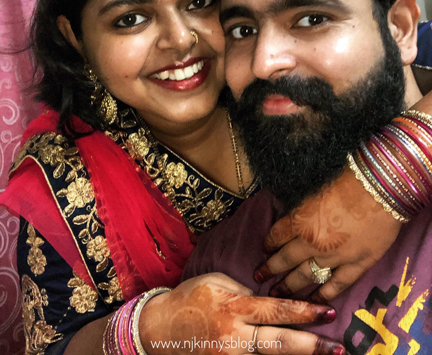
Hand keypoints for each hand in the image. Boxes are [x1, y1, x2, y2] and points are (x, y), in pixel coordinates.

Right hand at [139, 272, 344, 354]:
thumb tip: (271, 301)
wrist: (159, 329)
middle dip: (312, 346)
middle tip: (339, 348)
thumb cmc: (190, 298)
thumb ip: (246, 293)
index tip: (327, 312)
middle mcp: (234, 336)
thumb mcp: (218, 283)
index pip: (275, 310)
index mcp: (234, 306)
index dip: (303, 312)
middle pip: (279, 343)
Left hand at [255, 166, 401, 302]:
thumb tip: (293, 214)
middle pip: (285, 259)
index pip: (277, 235)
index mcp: (300, 220)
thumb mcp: (314, 188)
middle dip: (270, 269)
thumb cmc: (347, 179)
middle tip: (258, 276)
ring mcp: (334, 257)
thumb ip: (303, 207)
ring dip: (289, 285)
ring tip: (277, 293)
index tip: (264, 249)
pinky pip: (336, 285)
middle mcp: (311, 242)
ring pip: (305, 276)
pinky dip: (322, 294)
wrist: (380, 188)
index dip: (269, 243)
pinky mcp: (357, 265)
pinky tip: (312, 301)